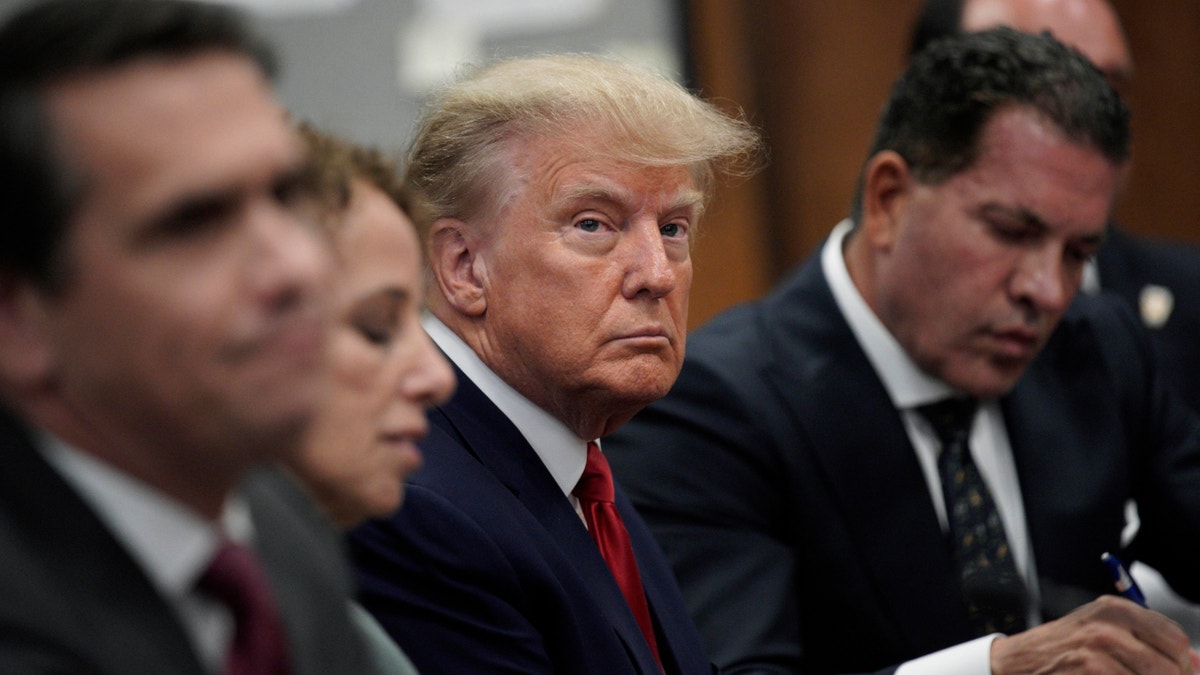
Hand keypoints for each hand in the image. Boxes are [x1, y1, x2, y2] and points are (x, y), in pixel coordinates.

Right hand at [990, 595, 1199, 673]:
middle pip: (1172, 665)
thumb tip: (1197, 663)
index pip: (1176, 639)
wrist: (1018, 662)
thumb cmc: (1063, 648)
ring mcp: (1097, 650)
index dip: (1182, 663)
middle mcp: (1107, 625)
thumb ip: (1150, 642)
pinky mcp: (1089, 671)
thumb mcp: (1104, 631)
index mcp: (1115, 608)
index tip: (1173, 672)